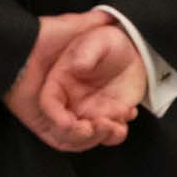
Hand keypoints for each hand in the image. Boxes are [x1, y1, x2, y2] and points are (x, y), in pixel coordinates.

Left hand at [2, 10, 130, 151]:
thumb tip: (113, 20)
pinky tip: (86, 128)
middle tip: (120, 124)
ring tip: (107, 126)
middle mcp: (65, 103)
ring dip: (95, 136)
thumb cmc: (44, 34)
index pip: (101, 109)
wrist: (17, 43)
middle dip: (109, 130)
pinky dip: (74, 138)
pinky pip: (59, 139)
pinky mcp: (39, 122)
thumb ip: (93, 23)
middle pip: (93, 126)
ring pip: (78, 136)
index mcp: (74, 86)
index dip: (117, 114)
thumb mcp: (74, 27)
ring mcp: (51, 115)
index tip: (129, 110)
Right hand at [37, 24, 144, 146]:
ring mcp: (84, 111)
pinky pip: (103, 135)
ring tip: (116, 126)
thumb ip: (85, 52)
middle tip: (99, 126)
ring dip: (99, 137)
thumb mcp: (93, 40)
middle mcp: (68, 100)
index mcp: (57, 81)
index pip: (49, 103)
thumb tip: (78, 65)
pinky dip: (113, 135)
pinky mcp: (101, 117)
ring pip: (84, 136)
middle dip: (80, 134)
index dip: (56, 117)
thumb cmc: (103, 41)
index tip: (70, 123)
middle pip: (64, 128)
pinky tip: (125, 119)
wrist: (128, 49)